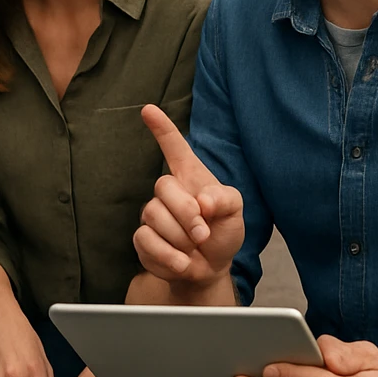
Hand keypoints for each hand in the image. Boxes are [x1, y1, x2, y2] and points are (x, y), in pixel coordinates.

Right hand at [134, 104, 244, 289]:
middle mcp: (168, 191)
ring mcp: (152, 214)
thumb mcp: (235, 212)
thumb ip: (225, 199)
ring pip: (154, 215)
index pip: (174, 147)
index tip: (148, 109)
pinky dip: (169, 256)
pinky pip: (146, 240)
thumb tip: (202, 201)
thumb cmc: (222, 231)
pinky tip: (182, 262)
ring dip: (181, 238)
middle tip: (204, 233)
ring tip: (194, 248)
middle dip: (187, 213)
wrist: (211, 268)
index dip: (162, 128)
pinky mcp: (143, 238)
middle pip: (163, 186)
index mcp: (190, 176)